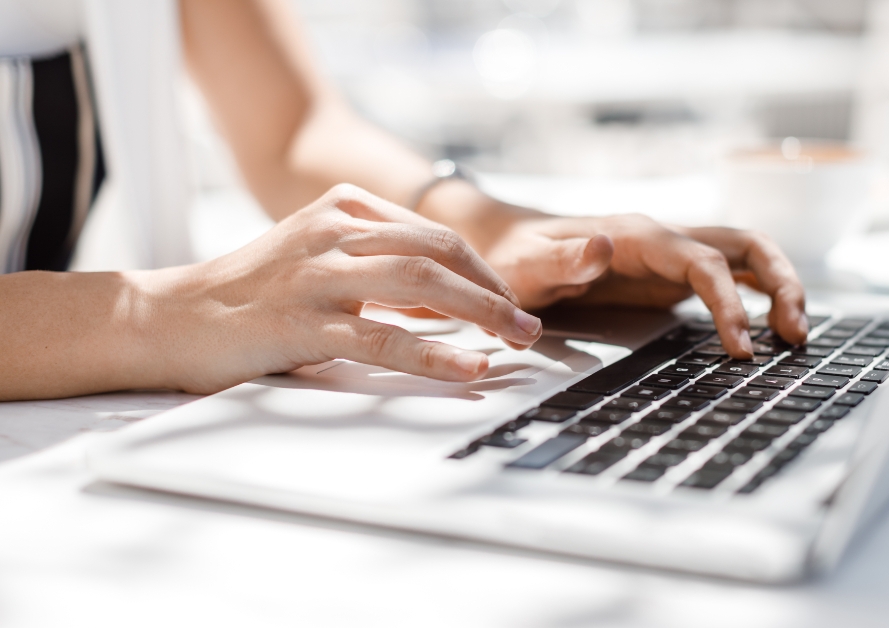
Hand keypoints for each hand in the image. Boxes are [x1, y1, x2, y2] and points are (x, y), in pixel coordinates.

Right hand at [138, 184, 541, 393]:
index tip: (509, 304)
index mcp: (343, 207)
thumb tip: (451, 296)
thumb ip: (378, 262)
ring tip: (518, 340)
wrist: (172, 317)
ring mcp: (317, 273)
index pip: (435, 234)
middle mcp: (334, 231)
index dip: (483, 271)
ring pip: (421, 284)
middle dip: (495, 290)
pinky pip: (383, 337)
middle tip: (528, 325)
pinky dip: (436, 353)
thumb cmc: (254, 293)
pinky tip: (470, 367)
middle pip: (439, 252)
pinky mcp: (302, 321)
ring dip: (481, 313)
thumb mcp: (321, 256)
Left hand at [481, 213, 807, 358]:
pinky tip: (770, 329)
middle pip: (747, 245)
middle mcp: (665, 238)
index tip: (741, 347)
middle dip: (781, 284)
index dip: (730, 303)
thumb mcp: (527, 265)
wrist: (507, 242)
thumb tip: (604, 248)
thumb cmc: (516, 257)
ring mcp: (673, 254)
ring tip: (796, 336)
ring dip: (780, 287)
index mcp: (639, 236)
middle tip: (796, 336)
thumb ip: (564, 261)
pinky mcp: (673, 273)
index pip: (704, 262)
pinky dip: (759, 296)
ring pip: (748, 256)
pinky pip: (730, 275)